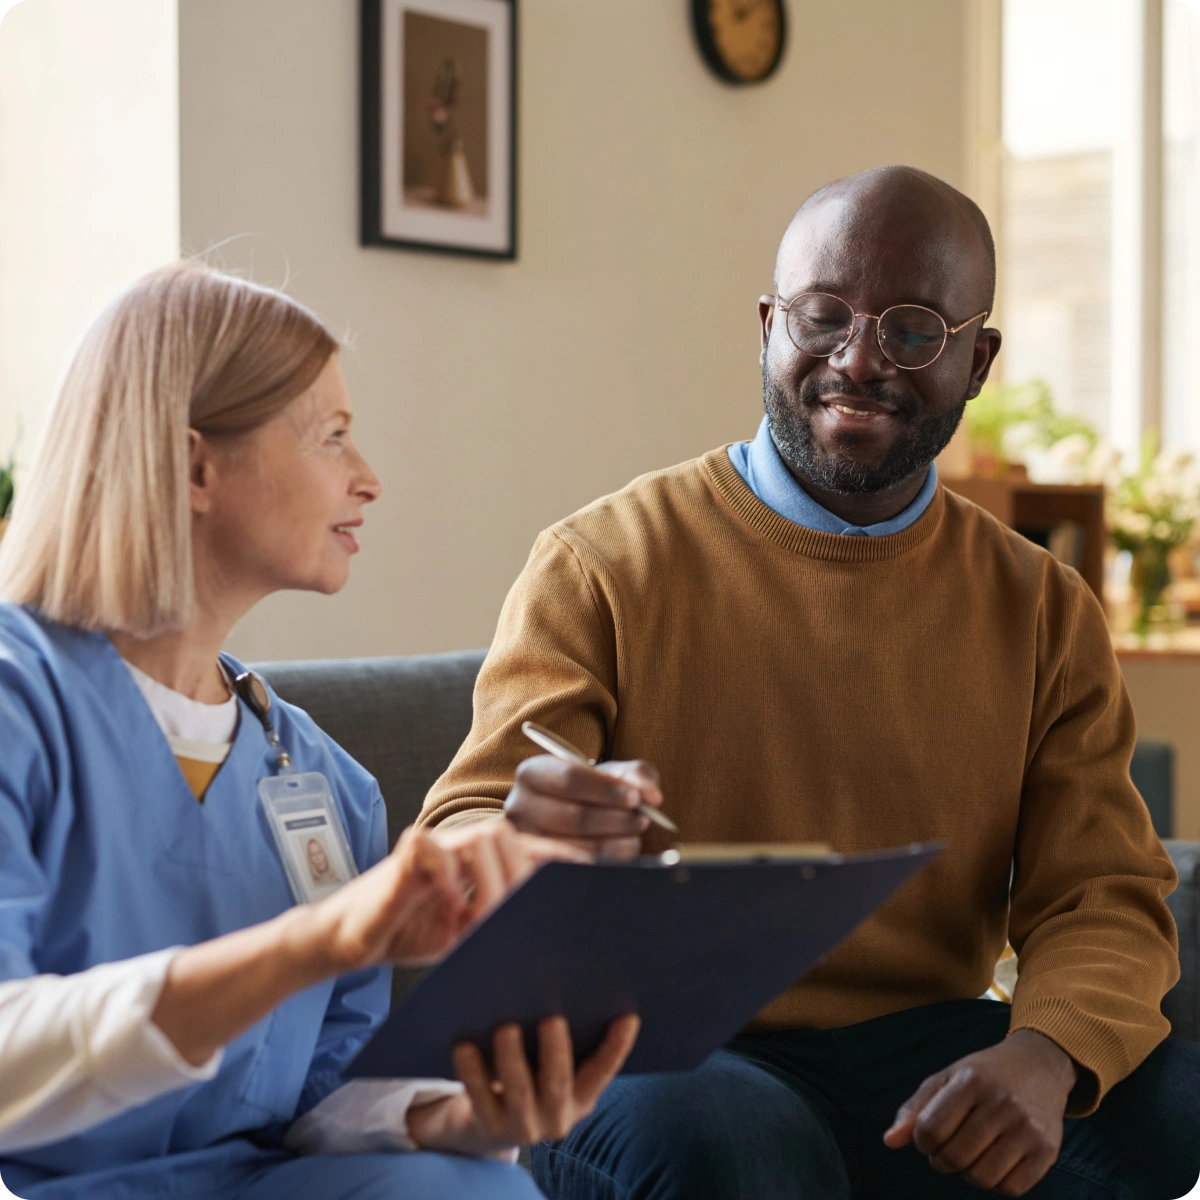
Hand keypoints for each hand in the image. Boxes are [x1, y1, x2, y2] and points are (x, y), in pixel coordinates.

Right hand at [308, 820, 587, 972]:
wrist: (349, 940)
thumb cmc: (410, 933)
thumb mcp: (466, 934)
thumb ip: (500, 924)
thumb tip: (548, 937)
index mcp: (480, 861)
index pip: (529, 849)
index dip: (561, 857)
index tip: (592, 875)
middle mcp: (461, 845)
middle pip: (510, 837)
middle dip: (524, 876)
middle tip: (525, 917)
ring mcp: (433, 846)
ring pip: (481, 838)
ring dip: (492, 881)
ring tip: (488, 921)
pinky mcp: (401, 856)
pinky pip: (432, 848)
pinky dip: (448, 876)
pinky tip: (452, 906)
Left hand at [406, 1014, 639, 1156]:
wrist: (487, 1128)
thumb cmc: (530, 1078)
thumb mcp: (552, 1067)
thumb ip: (565, 1038)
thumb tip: (563, 984)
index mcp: (580, 1098)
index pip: (602, 1072)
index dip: (616, 1047)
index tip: (628, 1018)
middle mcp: (556, 1117)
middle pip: (558, 1082)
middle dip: (556, 1052)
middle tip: (552, 1020)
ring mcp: (522, 1125)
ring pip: (518, 1091)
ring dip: (512, 1060)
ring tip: (505, 1029)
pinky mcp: (488, 1126)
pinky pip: (479, 1096)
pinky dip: (472, 1071)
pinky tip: (464, 1045)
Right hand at [504, 754, 663, 858]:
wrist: (567, 817)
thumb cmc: (590, 792)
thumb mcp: (610, 774)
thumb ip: (635, 775)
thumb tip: (651, 795)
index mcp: (532, 773)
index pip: (570, 779)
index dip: (607, 790)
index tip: (636, 798)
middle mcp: (519, 806)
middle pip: (575, 817)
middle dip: (617, 819)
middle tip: (643, 819)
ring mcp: (525, 842)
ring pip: (580, 847)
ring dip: (617, 841)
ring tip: (634, 833)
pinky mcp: (537, 869)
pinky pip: (580, 870)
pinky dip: (609, 860)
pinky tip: (621, 848)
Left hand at [883, 1029, 1077, 1195]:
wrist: (1039, 1066)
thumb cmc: (983, 1075)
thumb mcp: (946, 1078)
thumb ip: (914, 1109)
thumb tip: (889, 1142)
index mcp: (970, 1081)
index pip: (930, 1130)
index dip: (921, 1141)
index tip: (928, 1136)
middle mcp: (1001, 1103)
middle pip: (955, 1158)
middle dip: (942, 1160)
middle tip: (948, 1148)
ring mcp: (1027, 1128)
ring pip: (982, 1178)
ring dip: (968, 1173)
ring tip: (971, 1154)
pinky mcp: (1047, 1150)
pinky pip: (1011, 1189)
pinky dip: (997, 1183)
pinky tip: (995, 1160)